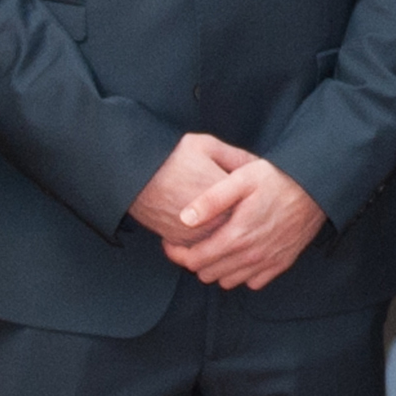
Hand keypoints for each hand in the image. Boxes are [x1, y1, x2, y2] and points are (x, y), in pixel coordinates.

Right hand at [132, 131, 253, 243]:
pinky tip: (206, 229)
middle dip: (245, 221)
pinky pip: (201, 250)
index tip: (258, 196)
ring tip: (227, 223)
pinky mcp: (180, 243)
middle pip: (241, 228)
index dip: (258, 201)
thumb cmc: (171, 156)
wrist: (134, 175)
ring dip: (226, 237)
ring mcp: (197, 235)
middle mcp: (214, 221)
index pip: (254, 206)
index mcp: (225, 196)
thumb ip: (237, 157)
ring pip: (222, 244)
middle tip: (247, 214)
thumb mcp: (207, 146)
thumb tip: (262, 164)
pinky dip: (206, 243)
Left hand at [168, 153, 323, 291]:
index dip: (176, 254)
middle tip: (192, 243)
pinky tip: (239, 254)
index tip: (170, 242)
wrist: (317, 187)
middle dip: (194, 261)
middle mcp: (252, 255)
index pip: (195, 260)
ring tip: (214, 247)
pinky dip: (240, 273)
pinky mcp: (281, 264)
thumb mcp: (242, 178)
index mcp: (237, 235)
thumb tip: (184, 218)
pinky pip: (252, 282)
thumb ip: (211, 199)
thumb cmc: (277, 178)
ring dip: (216, 268)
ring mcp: (268, 262)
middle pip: (208, 274)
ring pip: (227, 282)